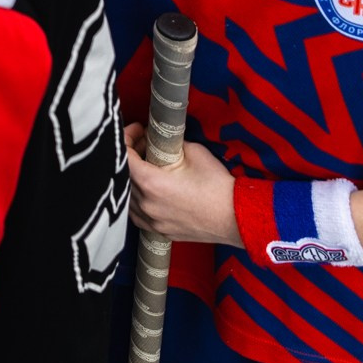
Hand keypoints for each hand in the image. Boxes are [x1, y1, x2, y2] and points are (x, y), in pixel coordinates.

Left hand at [124, 123, 241, 246]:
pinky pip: (138, 215)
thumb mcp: (194, 152)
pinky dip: (139, 201)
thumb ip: (171, 144)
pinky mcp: (161, 232)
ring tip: (148, 167)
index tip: (136, 130)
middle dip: (132, 155)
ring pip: (129, 197)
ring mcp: (153, 221)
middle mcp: (147, 204)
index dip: (126, 138)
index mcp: (151, 183)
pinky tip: (151, 192)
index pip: (124, 157)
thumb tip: (160, 140)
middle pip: (124, 175)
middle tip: (144, 143)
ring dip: (134, 179)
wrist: (237, 218)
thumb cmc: (218, 186)